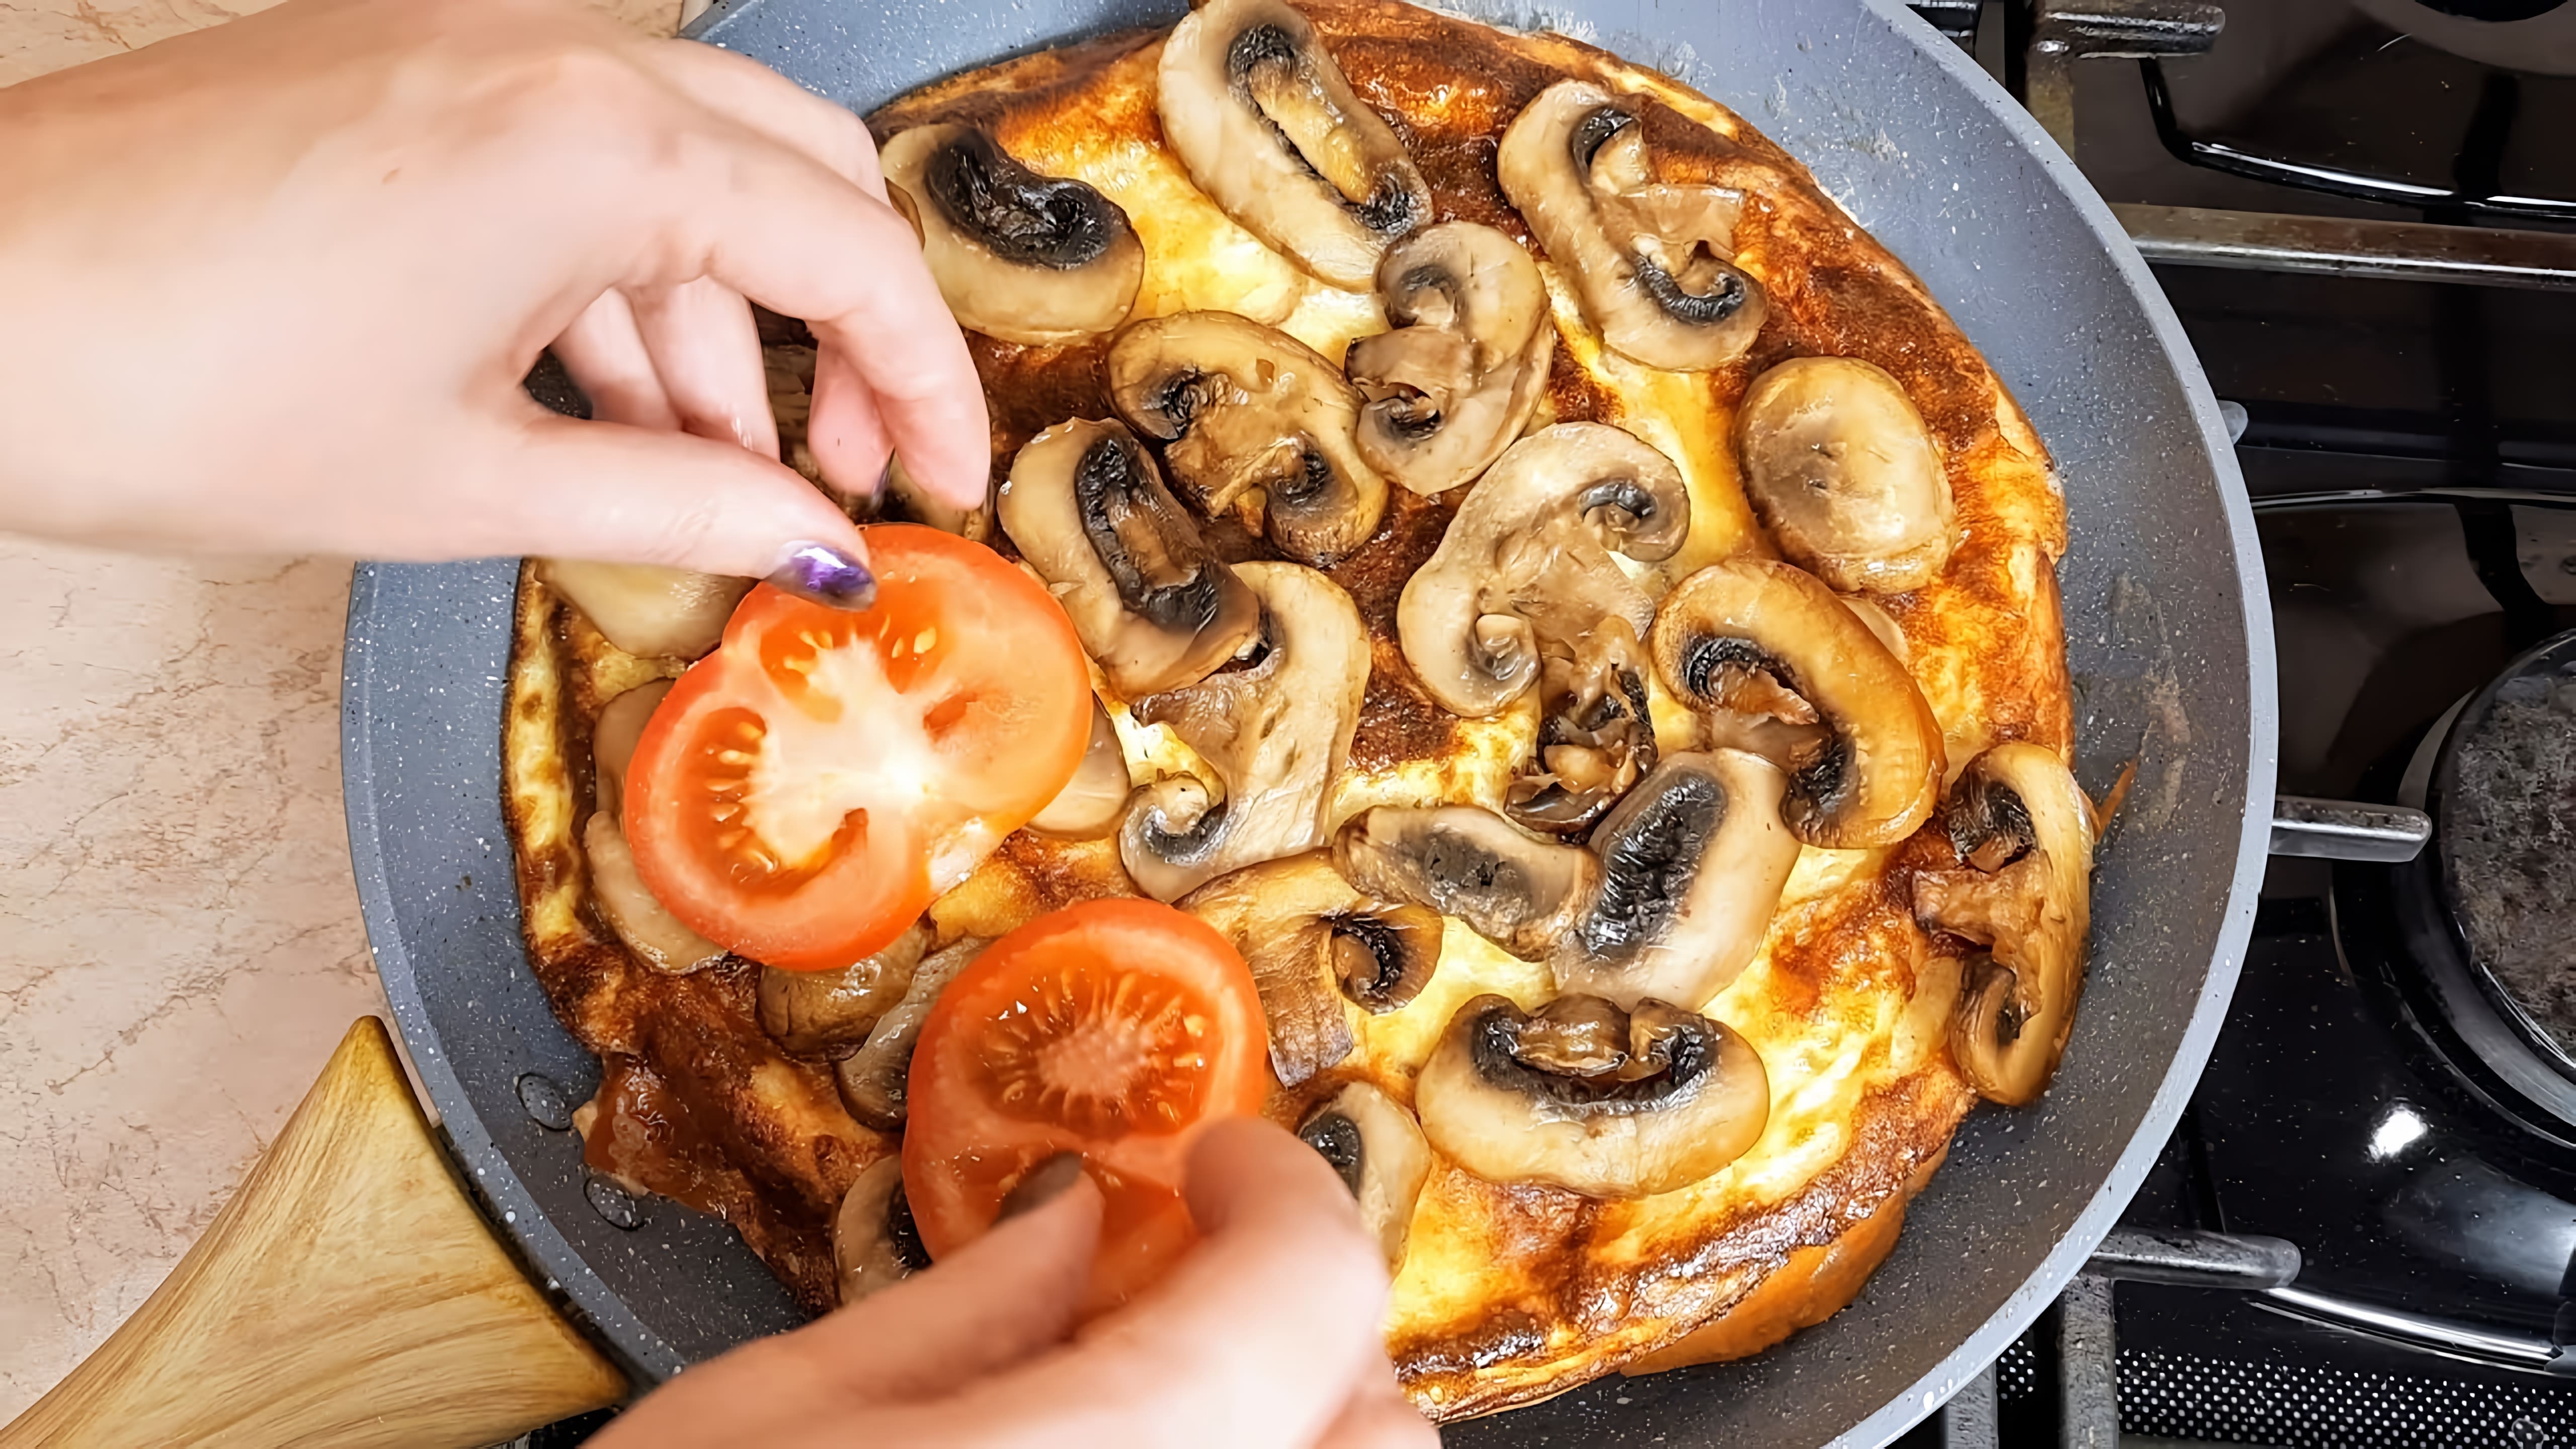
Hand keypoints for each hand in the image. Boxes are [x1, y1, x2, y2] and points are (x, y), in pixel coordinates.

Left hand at [0, 0, 985, 580]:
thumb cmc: (173, 387)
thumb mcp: (467, 479)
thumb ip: (680, 502)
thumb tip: (814, 548)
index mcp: (599, 145)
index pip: (851, 253)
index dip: (927, 385)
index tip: (942, 484)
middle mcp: (554, 55)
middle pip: (798, 173)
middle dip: (847, 329)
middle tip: (847, 466)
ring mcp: (469, 38)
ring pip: (684, 166)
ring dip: (720, 317)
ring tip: (699, 470)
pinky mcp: (398, 58)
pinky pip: (572, 152)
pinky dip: (614, 269)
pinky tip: (600, 392)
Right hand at [592, 1119, 1437, 1448]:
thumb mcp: (752, 1432)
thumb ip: (954, 1317)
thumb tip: (1062, 1236)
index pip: (1311, 1288)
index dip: (1279, 1193)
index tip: (1218, 1167)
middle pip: (1376, 1426)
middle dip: (1298, 1330)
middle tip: (1185, 1286)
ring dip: (1278, 1446)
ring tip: (1144, 1413)